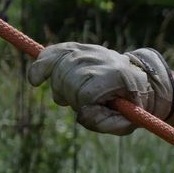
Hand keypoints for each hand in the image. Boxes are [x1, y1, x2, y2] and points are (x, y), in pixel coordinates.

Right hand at [26, 42, 173, 134]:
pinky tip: (35, 80)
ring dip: (62, 88)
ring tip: (77, 92)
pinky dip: (40, 67)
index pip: (85, 92)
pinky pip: (50, 55)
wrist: (138, 79)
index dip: (83, 105)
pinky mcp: (76, 49)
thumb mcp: (129, 120)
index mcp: (117, 74)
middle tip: (86, 101)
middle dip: (73, 98)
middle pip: (68, 82)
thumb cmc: (130, 104)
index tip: (92, 107)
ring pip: (58, 72)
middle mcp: (101, 58)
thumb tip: (82, 114)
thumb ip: (110, 124)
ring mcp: (88, 51)